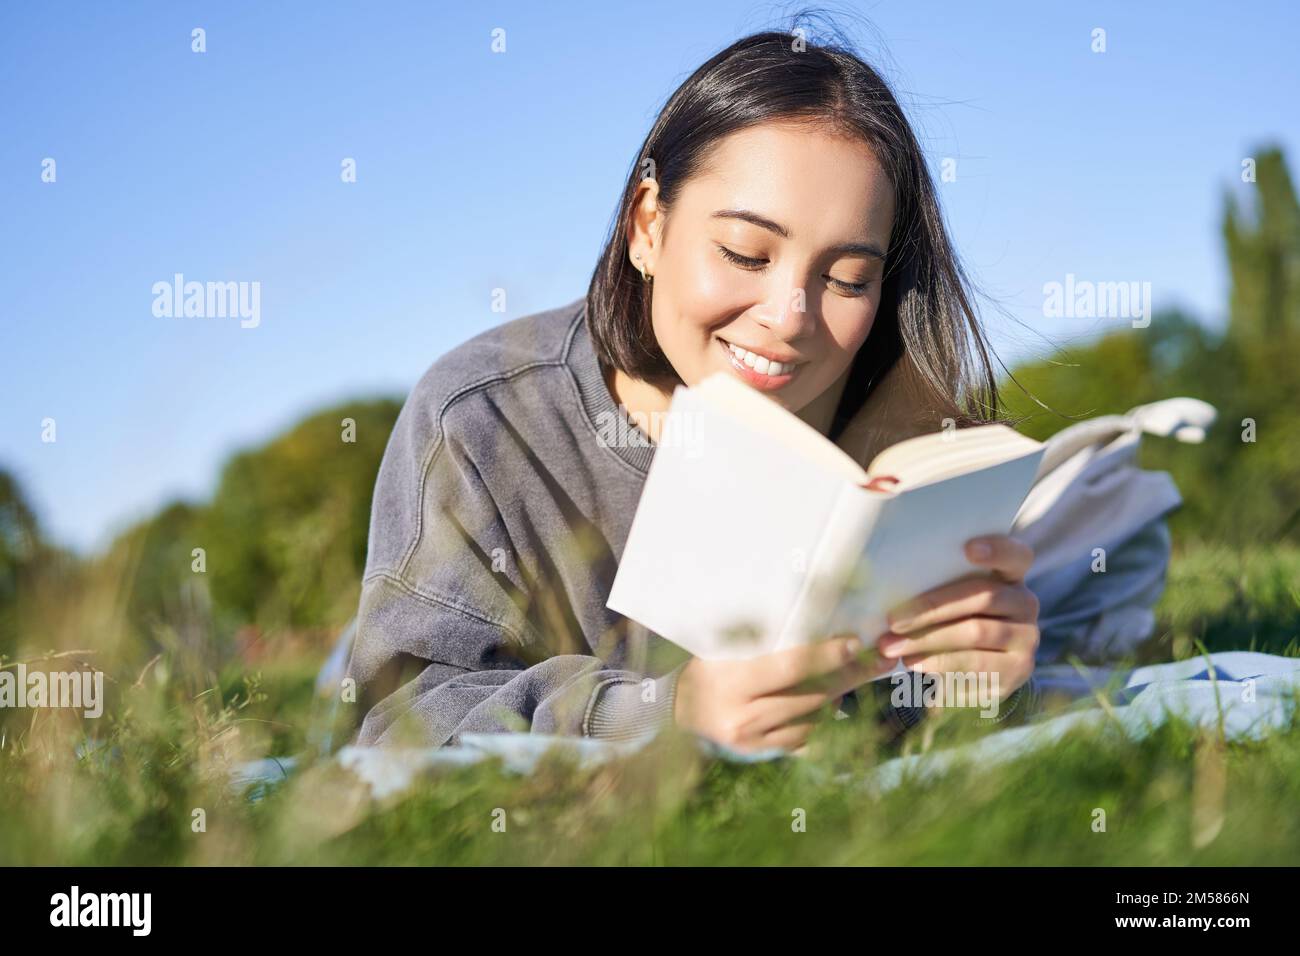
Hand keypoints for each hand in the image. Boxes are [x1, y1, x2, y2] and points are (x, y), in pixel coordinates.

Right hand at [674, 633, 894, 753]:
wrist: (678, 708)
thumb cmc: (706, 665)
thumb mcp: (724, 646)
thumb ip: (764, 640)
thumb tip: (817, 621)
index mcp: (730, 681)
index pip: (790, 667)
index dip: (827, 655)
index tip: (854, 643)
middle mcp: (742, 715)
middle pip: (809, 694)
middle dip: (849, 676)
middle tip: (877, 661)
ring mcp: (752, 740)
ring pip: (812, 719)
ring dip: (839, 697)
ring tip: (856, 676)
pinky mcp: (759, 752)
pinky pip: (804, 739)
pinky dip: (823, 721)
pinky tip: (835, 705)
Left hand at [876, 534, 1039, 706]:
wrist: (979, 670)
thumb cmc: (953, 619)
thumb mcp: (951, 598)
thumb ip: (938, 584)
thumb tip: (894, 588)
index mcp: (1011, 576)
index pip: (1016, 556)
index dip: (997, 550)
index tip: (968, 548)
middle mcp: (1025, 604)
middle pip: (983, 597)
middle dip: (932, 608)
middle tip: (893, 620)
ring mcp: (1026, 639)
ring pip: (975, 633)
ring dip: (928, 640)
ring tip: (895, 647)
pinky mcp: (1017, 670)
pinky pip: (976, 665)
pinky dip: (941, 664)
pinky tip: (915, 664)